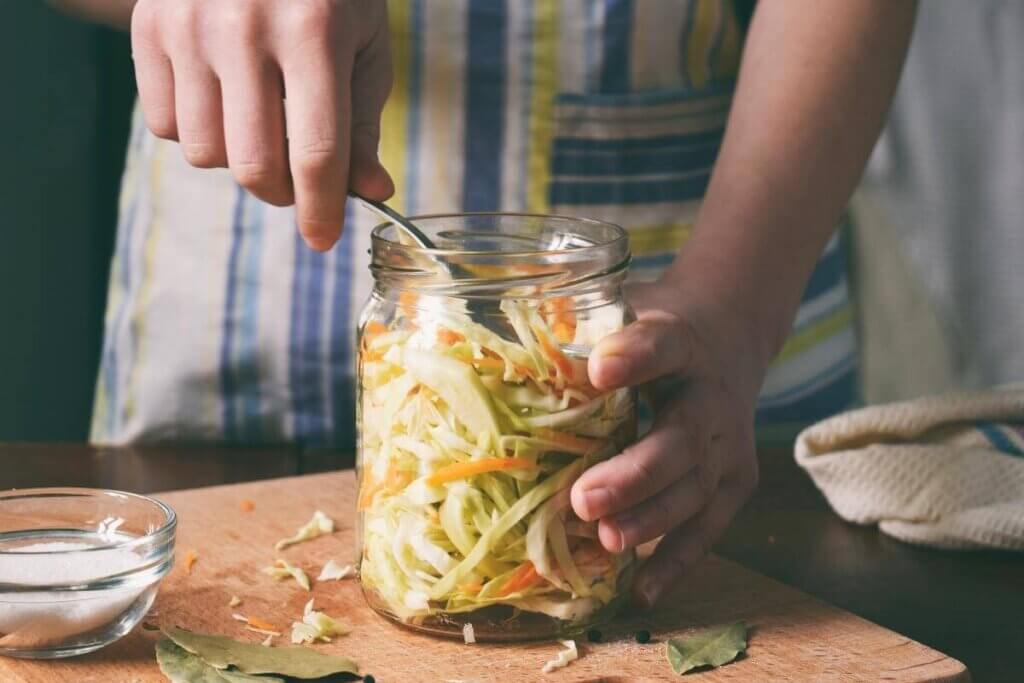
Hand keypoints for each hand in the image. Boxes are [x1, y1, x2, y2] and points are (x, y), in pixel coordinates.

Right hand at [131, 0, 393, 250]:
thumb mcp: (363, 48)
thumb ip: (362, 125)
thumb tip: (369, 193)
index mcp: (313, 31)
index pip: (316, 153)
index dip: (320, 210)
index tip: (322, 241)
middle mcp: (244, 28)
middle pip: (253, 165)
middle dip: (282, 193)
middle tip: (297, 181)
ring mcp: (187, 25)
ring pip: (203, 153)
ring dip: (238, 159)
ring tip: (260, 124)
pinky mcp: (148, 27)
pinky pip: (162, 125)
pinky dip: (195, 130)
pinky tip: (221, 97)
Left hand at [570, 280, 763, 606]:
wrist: (728, 338)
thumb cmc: (652, 330)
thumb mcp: (621, 309)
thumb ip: (572, 329)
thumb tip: (484, 356)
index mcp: (681, 341)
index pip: (663, 345)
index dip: (635, 357)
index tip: (598, 368)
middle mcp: (711, 395)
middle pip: (681, 438)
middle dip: (635, 474)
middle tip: (584, 499)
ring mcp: (729, 443)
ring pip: (695, 488)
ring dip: (650, 520)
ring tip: (606, 542)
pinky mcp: (736, 480)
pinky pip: (708, 527)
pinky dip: (676, 560)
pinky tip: (641, 590)